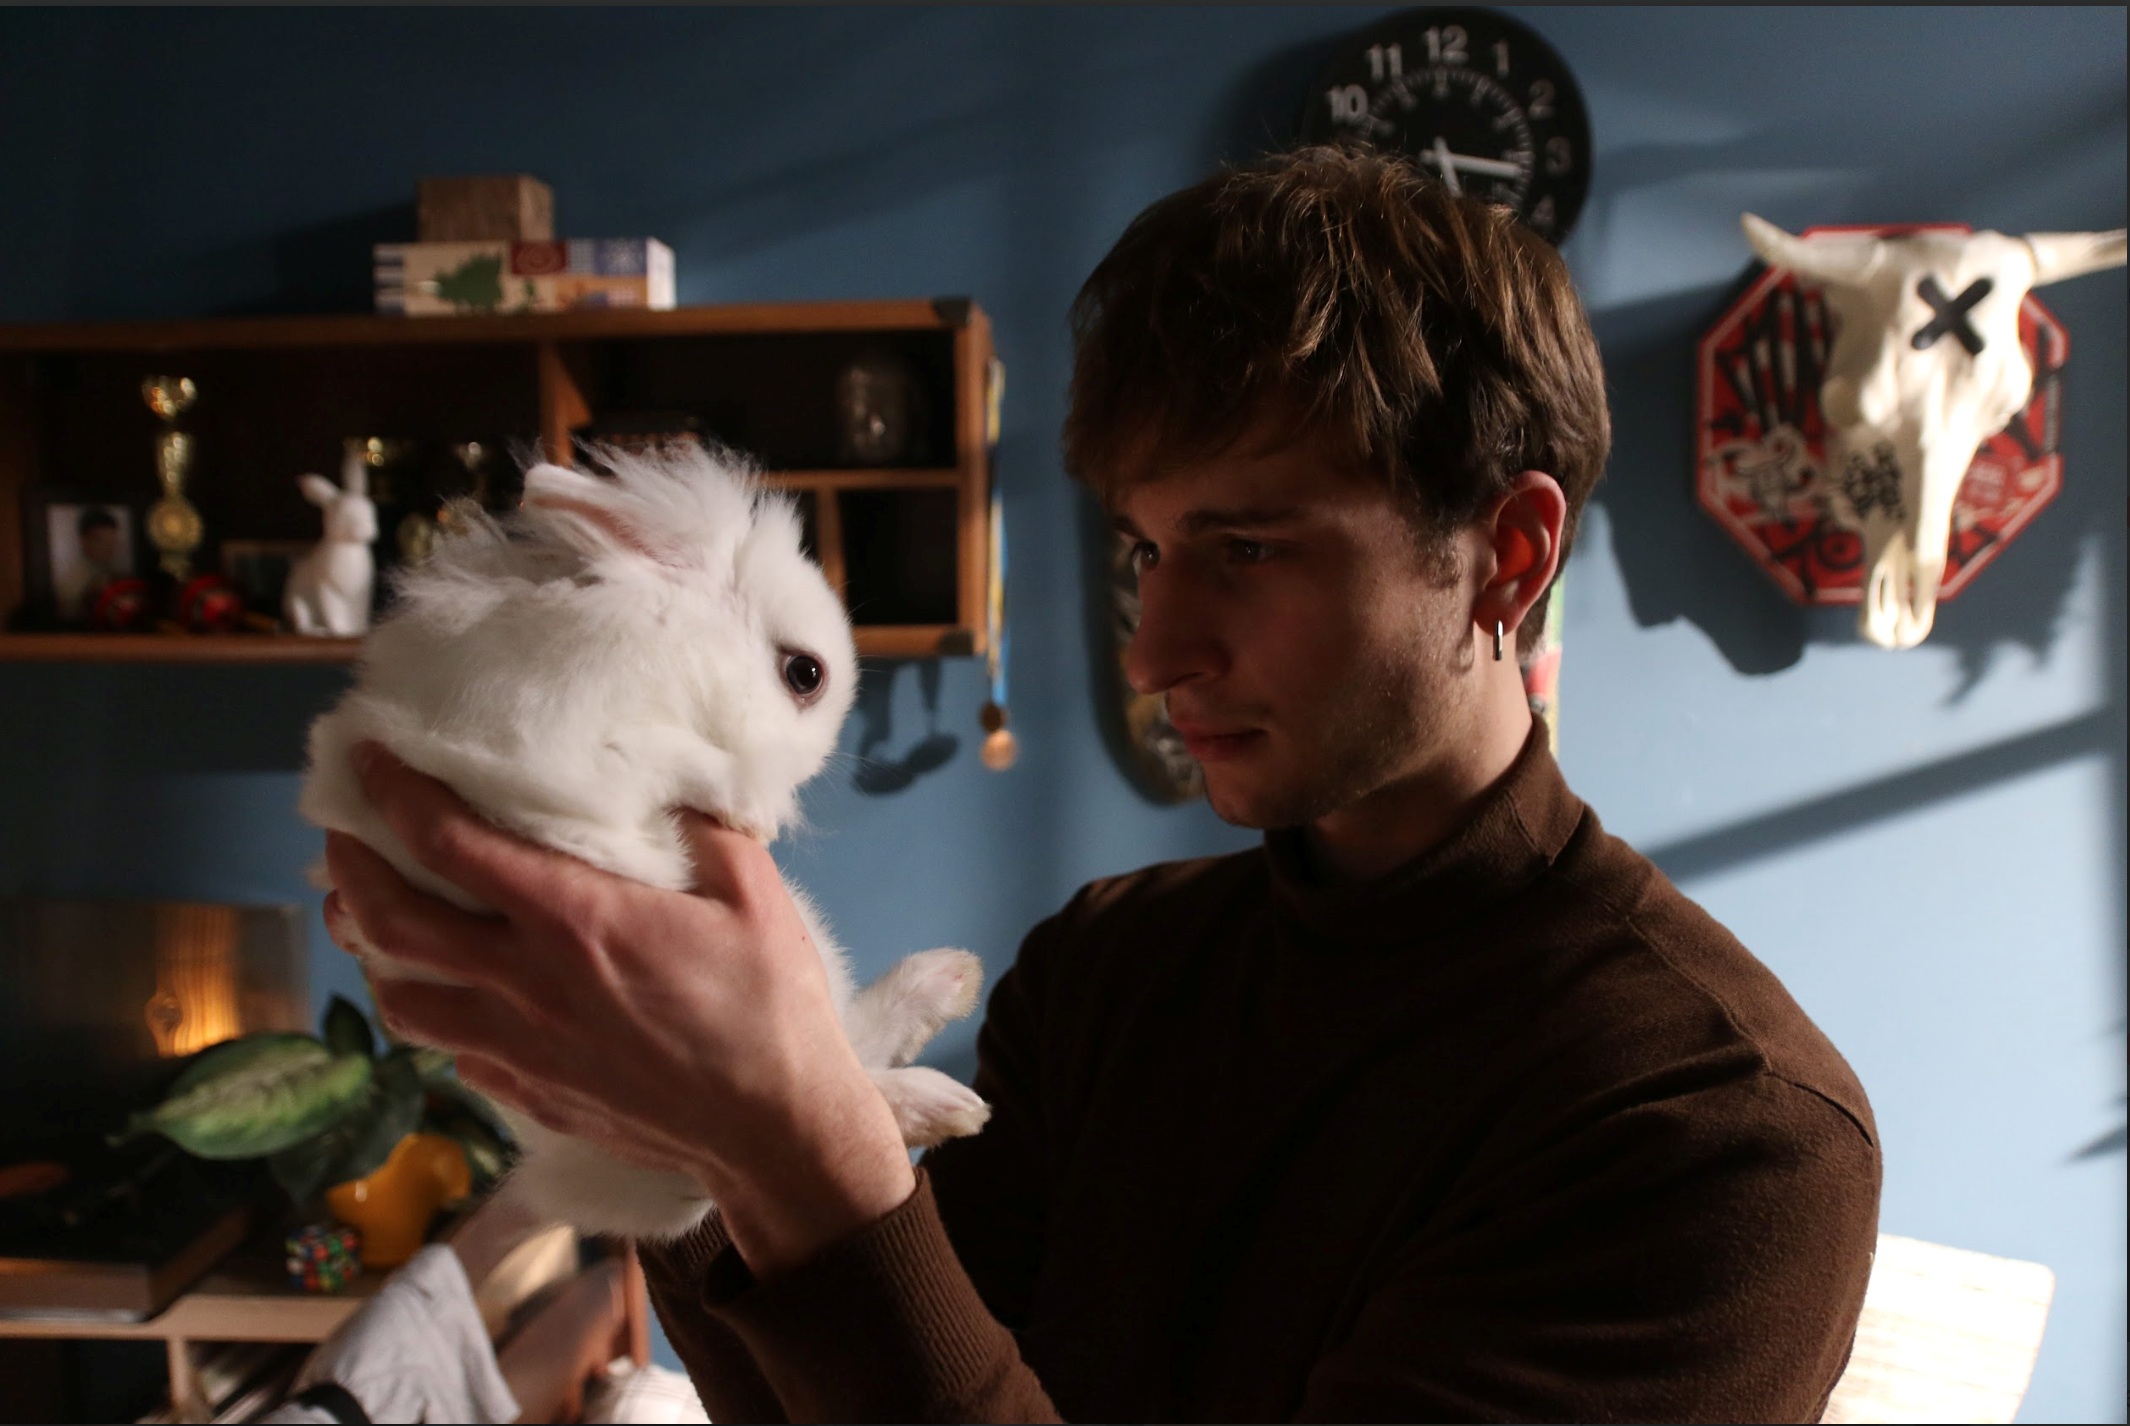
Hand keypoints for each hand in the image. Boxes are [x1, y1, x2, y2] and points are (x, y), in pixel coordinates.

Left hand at [322, 743, 914, 1275]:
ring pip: (400, 998)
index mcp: (574, 919)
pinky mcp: (528, 1092)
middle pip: (390, 922)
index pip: (451, 844)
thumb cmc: (770, 1005)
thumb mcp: (752, 892)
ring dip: (369, 949)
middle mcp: (526, 983)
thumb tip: (670, 786)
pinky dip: (432, 1008)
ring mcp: (518, 1047)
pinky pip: (449, 1048)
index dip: (396, 794)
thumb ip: (701, 828)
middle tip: (344, 833)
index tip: (370, 758)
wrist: (773, 1126)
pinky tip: (448, 989)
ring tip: (369, 916)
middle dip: (351, 868)